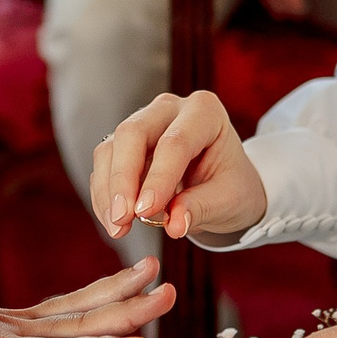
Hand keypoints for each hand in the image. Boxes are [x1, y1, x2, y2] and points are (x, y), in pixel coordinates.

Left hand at [0, 266, 174, 337]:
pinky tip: (128, 285)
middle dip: (123, 313)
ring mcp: (17, 322)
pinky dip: (99, 295)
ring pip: (77, 310)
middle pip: (74, 325)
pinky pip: (66, 307)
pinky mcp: (20, 320)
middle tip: (166, 295)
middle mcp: (9, 331)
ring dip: (120, 296)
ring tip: (160, 279)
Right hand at [91, 89, 266, 243]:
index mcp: (205, 112)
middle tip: (122, 219)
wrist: (224, 184)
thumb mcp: (229, 200)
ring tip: (119, 227)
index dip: (158, 178)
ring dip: (109, 191)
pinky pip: (104, 165)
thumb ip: (201, 208)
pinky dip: (104, 195)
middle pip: (133, 133)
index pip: (175, 142)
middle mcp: (170, 109)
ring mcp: (144, 122)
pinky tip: (114, 220)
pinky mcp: (124, 143)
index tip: (145, 212)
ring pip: (111, 148)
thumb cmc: (232, 185)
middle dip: (122, 179)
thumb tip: (174, 225)